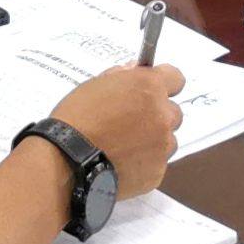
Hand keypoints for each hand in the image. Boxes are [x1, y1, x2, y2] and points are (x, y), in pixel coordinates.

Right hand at [46, 65, 184, 198]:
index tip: (154, 89)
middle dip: (157, 115)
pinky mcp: (156, 172)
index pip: (176, 78)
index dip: (165, 83)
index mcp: (149, 88)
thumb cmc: (77, 119)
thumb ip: (121, 76)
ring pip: (167, 140)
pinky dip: (144, 163)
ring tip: (124, 145)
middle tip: (132, 121)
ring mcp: (161, 146)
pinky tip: (121, 161)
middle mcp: (162, 116)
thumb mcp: (95, 86)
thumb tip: (133, 71)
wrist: (68, 160)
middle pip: (173, 112)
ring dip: (153, 141)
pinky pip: (156, 164)